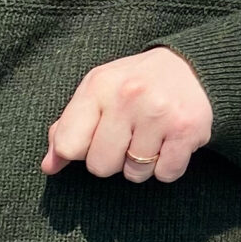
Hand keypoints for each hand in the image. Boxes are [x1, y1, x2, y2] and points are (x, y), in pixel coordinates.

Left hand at [43, 45, 213, 182]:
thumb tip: (49, 167)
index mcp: (98, 86)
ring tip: (150, 139)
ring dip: (141, 165)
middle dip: (112, 160)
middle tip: (127, 138)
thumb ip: (68, 128)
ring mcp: (159, 113)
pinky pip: (165, 174)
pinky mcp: (187, 129)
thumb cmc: (133, 85)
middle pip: (100, 166)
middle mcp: (128, 96)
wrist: (191, 67)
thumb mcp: (95, 94)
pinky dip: (166, 167)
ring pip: (134, 173)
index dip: (81, 151)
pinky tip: (169, 145)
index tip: (96, 137)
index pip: (69, 146)